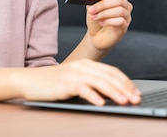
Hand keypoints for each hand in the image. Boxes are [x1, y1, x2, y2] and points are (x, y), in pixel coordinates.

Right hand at [17, 59, 140, 105]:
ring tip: (124, 101)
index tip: (136, 93)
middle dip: (125, 88)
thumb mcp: (76, 80)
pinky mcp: (64, 83)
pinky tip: (101, 103)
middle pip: (109, 76)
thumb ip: (92, 82)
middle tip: (136, 99)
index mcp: (87, 64)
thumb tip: (113, 94)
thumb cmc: (54, 83)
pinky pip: (82, 89)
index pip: (112, 71)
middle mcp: (82, 66)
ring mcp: (73, 74)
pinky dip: (93, 96)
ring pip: (99, 82)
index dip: (126, 82)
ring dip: (114, 92)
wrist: (30, 80)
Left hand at [85, 0, 131, 52]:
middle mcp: (125, 6)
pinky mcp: (124, 27)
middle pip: (118, 0)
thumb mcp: (91, 7)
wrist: (95, 36)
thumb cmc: (95, 19)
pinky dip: (108, 21)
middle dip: (103, 5)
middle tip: (92, 10)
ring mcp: (126, 16)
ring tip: (94, 17)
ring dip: (104, 14)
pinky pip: (119, 21)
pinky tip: (101, 23)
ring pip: (119, 11)